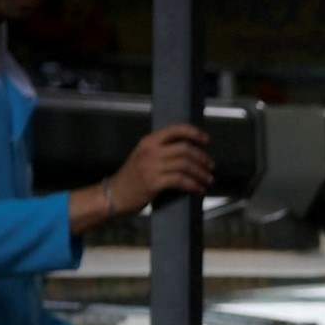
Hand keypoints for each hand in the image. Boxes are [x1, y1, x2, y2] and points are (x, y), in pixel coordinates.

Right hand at [76, 123, 213, 233]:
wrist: (115, 194)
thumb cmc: (132, 178)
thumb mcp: (144, 157)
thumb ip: (162, 151)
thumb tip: (190, 151)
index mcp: (148, 141)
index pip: (175, 130)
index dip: (194, 133)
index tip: (206, 140)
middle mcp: (150, 151)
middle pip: (185, 149)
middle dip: (202, 158)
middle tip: (210, 166)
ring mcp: (151, 167)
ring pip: (185, 165)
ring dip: (201, 173)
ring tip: (207, 180)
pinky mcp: (153, 182)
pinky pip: (181, 180)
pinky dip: (194, 185)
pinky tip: (198, 189)